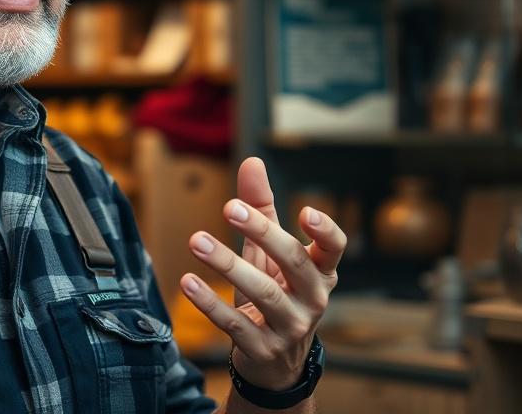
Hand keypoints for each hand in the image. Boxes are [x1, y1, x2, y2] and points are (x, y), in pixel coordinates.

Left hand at [179, 157, 345, 390]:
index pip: (334, 250)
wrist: (273, 361)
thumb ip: (262, 207)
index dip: (325, 232)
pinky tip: (187, 282)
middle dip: (262, 233)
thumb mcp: (268, 251)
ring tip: (196, 240)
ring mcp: (290, 327)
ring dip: (227, 264)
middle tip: (229, 207)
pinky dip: (209, 303)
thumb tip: (252, 161)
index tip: (305, 212)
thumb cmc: (274, 290)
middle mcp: (313, 299)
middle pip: (293, 263)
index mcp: (320, 272)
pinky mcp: (263, 348)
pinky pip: (235, 324)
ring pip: (263, 293)